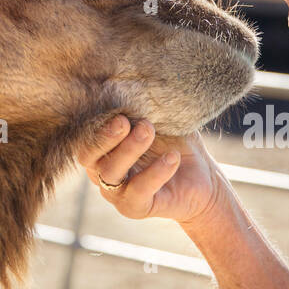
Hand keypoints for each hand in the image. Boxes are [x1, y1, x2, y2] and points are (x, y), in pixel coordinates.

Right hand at [75, 116, 224, 225]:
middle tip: (124, 120)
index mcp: (102, 147)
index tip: (114, 106)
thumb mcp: (160, 120)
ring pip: (110, 172)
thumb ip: (144, 107)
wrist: (203, 179)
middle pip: (89, 155)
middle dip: (104, 136)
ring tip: (149, 130)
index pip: (86, 136)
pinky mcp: (134, 208)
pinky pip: (139, 191)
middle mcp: (102, 170)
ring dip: (129, 149)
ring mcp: (116, 192)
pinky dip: (155, 172)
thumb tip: (132, 81)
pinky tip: (173, 157)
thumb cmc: (175, 143)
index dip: (95, 123)